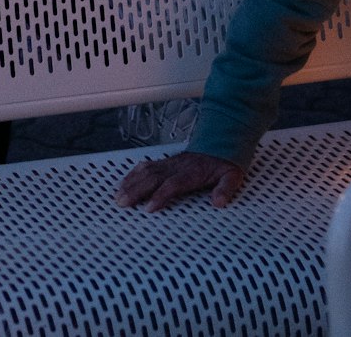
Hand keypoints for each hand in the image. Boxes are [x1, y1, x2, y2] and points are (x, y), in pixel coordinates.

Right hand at [115, 150, 244, 211]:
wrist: (219, 142)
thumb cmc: (223, 162)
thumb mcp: (232, 176)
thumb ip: (225, 189)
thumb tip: (219, 202)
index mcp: (192, 173)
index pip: (172, 184)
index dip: (159, 195)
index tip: (148, 208)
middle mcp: (176, 167)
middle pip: (152, 178)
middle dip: (135, 190)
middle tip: (122, 203)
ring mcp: (169, 164)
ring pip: (145, 171)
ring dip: (130, 183)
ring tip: (118, 196)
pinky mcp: (165, 163)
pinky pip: (145, 166)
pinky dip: (132, 174)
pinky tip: (124, 182)